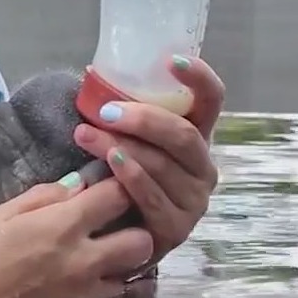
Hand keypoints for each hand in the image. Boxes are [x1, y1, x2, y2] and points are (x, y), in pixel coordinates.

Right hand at [0, 175, 154, 297]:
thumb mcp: (0, 213)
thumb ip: (44, 196)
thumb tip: (78, 184)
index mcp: (63, 224)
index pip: (118, 195)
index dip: (119, 181)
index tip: (109, 177)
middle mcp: (83, 257)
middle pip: (142, 237)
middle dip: (135, 222)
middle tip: (115, 214)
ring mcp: (84, 288)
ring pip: (134, 268)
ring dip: (127, 252)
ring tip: (106, 241)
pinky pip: (113, 290)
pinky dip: (112, 277)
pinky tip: (91, 268)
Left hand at [74, 55, 224, 265]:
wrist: (116, 236)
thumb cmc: (121, 178)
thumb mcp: (128, 141)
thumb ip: (125, 114)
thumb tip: (92, 73)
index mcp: (197, 136)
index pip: (212, 100)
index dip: (199, 78)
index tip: (172, 61)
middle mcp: (203, 167)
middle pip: (183, 135)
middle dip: (143, 120)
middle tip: (105, 112)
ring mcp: (194, 200)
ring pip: (162, 166)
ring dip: (122, 147)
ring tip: (86, 135)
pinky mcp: (176, 229)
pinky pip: (153, 198)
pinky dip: (131, 177)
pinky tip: (111, 163)